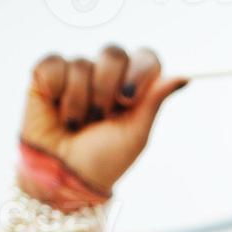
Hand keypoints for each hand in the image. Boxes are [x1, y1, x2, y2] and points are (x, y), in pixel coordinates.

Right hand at [20, 44, 186, 195]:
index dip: (139, 73)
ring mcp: (76, 74)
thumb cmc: (103, 161)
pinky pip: (55, 65)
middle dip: (107, 89)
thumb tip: (185, 76)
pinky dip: (57, 91)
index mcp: (132, 88)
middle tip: (101, 117)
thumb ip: (155, 100)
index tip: (128, 101)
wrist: (64, 177)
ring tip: (76, 124)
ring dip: (81, 102)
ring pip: (82, 63)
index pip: (145, 58)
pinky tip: (56, 110)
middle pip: (114, 53)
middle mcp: (105, 76)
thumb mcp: (136, 134)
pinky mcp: (46, 76)